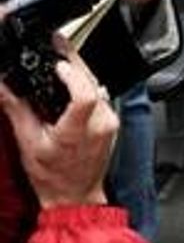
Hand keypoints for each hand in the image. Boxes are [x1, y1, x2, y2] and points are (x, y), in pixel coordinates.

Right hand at [0, 46, 115, 207]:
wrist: (75, 195)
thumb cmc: (53, 176)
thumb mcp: (28, 143)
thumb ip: (17, 111)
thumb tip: (4, 88)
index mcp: (77, 131)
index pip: (84, 95)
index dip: (72, 74)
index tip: (58, 63)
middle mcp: (100, 124)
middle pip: (92, 82)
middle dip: (73, 62)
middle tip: (58, 47)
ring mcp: (110, 122)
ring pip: (98, 85)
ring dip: (80, 71)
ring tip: (62, 60)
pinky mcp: (112, 121)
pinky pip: (101, 94)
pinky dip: (85, 84)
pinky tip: (73, 81)